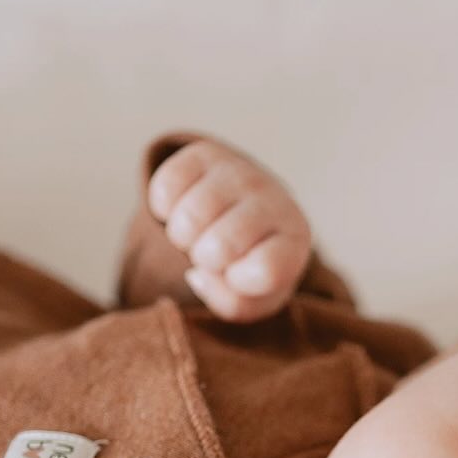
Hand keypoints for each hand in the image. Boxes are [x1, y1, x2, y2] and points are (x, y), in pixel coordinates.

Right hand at [147, 138, 311, 322]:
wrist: (250, 211)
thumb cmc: (252, 263)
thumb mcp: (254, 298)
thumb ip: (231, 303)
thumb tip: (198, 276)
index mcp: (293, 240)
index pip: (265, 270)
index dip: (240, 280)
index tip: (239, 274)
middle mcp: (271, 199)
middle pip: (221, 245)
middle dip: (206, 260)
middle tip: (212, 255)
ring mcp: (238, 172)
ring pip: (190, 216)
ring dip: (182, 236)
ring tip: (197, 234)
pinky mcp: (204, 153)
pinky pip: (166, 186)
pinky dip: (164, 208)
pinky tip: (181, 210)